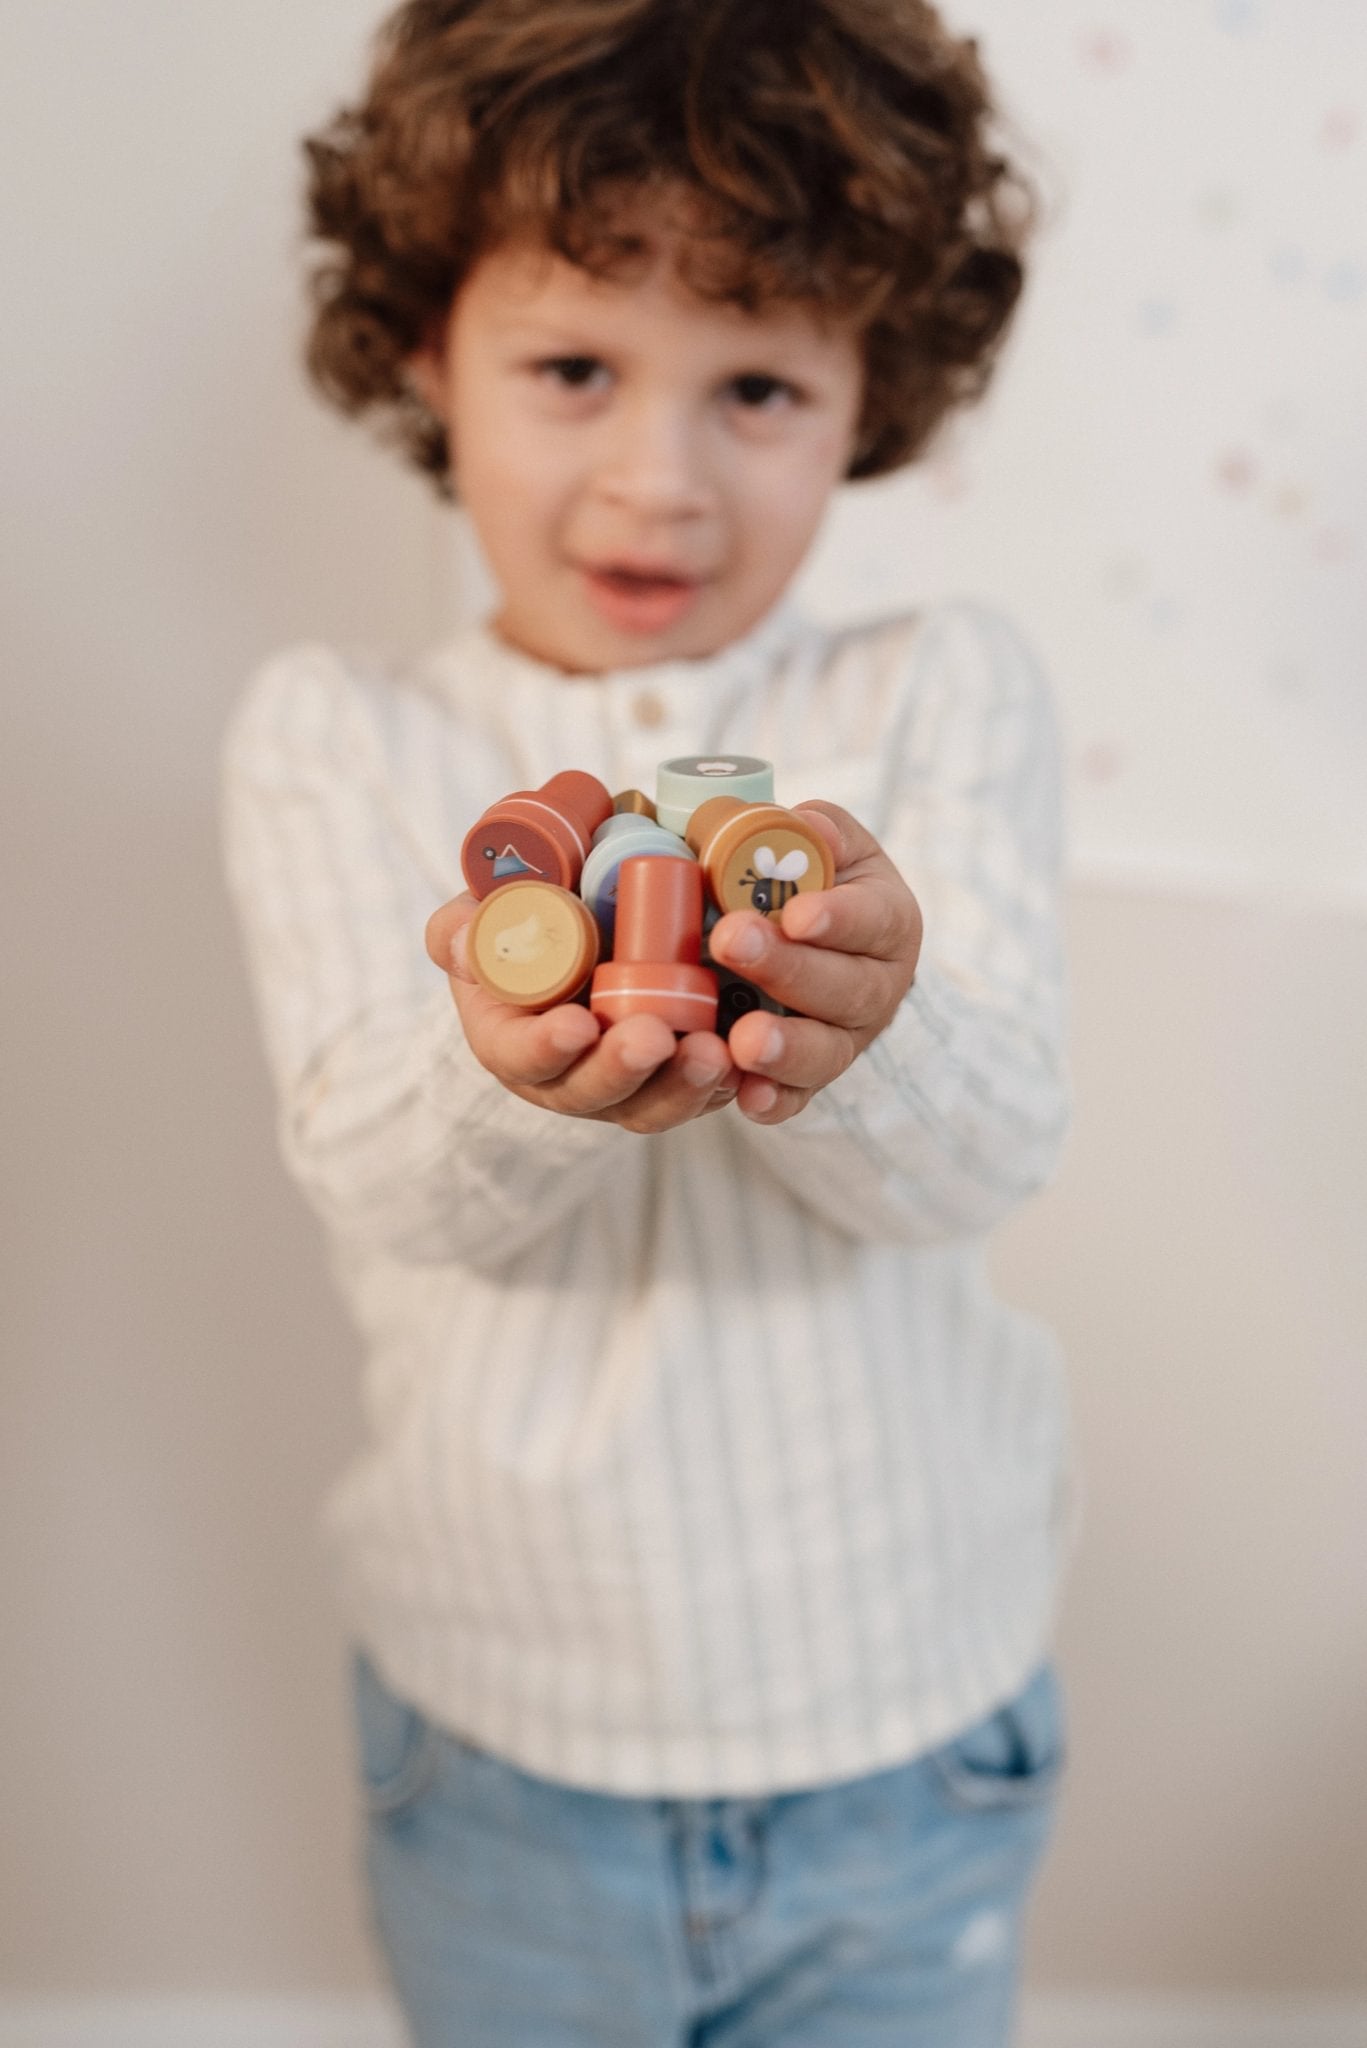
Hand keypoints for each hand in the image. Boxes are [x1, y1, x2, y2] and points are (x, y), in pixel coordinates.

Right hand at [424, 894, 741, 1133]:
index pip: (522, 1058)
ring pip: (652, 1105)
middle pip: (594, 1093)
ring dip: (684, 1086)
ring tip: (715, 1052)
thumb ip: (462, 928)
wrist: (583, 921)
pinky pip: (700, 1094)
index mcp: (510, 1041)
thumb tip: (467, 943)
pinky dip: (726, 1084)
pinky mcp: (673, 1080)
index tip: (576, 1025)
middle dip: (626, 1070)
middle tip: (658, 1038)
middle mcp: (565, 1077)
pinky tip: (749, 1061)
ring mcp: (623, 1086)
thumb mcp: (477, 918)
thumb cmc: (521, 922)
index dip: (546, 1049)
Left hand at [706, 803, 922, 1123]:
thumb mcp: (825, 845)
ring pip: (827, 1052)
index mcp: (888, 921)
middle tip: (732, 942)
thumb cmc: (812, 883)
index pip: (873, 920)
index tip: (797, 913)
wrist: (809, 944)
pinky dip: (775, 1101)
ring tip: (744, 1040)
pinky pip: (798, 1098)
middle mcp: (878, 987)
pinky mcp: (810, 1078)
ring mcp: (846, 1039)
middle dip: (790, 968)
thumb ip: (817, 832)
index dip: (838, 919)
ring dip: (786, 1047)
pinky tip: (747, 1098)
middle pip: (846, 989)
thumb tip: (806, 825)